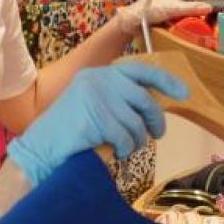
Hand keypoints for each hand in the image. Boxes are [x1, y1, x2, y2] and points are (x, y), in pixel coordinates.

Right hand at [7, 64, 187, 185]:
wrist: (39, 150)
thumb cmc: (67, 133)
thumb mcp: (93, 104)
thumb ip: (118, 99)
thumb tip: (154, 105)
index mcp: (98, 74)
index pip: (141, 70)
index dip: (167, 81)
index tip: (184, 94)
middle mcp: (98, 80)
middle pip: (145, 99)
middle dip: (155, 120)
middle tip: (157, 134)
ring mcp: (97, 98)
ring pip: (136, 122)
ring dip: (136, 140)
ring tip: (124, 148)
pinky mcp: (96, 118)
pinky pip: (125, 137)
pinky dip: (125, 149)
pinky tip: (115, 152)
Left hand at [116, 0, 223, 34]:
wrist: (134, 19)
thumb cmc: (149, 9)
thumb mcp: (173, 8)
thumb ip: (191, 8)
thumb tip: (209, 7)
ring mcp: (176, 0)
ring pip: (195, 1)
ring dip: (204, 6)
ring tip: (214, 14)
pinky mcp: (172, 9)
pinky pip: (189, 10)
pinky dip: (196, 14)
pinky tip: (199, 21)